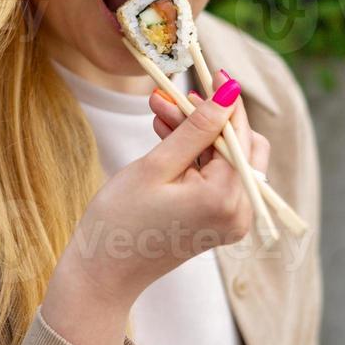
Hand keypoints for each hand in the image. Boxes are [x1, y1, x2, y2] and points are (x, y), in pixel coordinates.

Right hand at [56, 70, 270, 306]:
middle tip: (169, 98)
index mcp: (226, 198)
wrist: (104, 274)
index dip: (225, 100)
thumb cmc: (121, 220)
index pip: (239, 134)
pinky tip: (167, 140)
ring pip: (226, 160)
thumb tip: (229, 92)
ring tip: (158, 115)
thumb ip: (196, 128)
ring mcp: (231, 221)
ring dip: (197, 135)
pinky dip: (196, 157)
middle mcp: (239, 213)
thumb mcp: (157, 165)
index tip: (211, 70)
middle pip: (240, 146)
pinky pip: (217, 178)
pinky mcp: (219, 223)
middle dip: (207, 118)